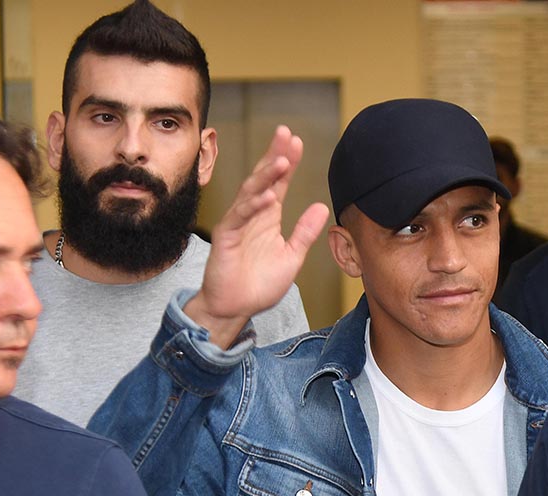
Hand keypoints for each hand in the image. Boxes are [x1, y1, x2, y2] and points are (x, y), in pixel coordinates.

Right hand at [184, 126, 329, 348]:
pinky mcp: (225, 238)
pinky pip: (239, 217)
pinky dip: (253, 206)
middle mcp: (251, 215)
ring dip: (265, 177)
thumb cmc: (258, 285)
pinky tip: (267, 196)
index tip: (297, 142)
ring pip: (250, 193)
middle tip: (285, 135)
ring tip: (282, 161)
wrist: (235, 309)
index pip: (278, 183)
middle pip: (263, 179)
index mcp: (267, 217)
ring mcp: (237, 224)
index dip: (287, 163)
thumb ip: (305, 232)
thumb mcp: (291, 257)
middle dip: (274, 156)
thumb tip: (322, 207)